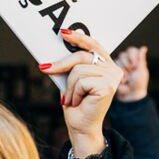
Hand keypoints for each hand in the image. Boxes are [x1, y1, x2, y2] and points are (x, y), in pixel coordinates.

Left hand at [45, 30, 122, 157]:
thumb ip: (72, 64)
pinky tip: (78, 102)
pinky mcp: (108, 87)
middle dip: (61, 64)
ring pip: (78, 70)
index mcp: (107, 65)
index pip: (94, 45)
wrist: (80, 126)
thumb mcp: (72, 79)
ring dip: (69, 86)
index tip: (63, 32)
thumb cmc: (76, 103)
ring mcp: (113, 78)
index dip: (79, 38)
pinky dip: (73, 93)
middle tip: (45, 69)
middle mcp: (114, 69)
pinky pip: (80, 81)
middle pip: (82, 56)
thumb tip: (60, 46)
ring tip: (72, 98)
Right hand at [114, 46, 148, 102]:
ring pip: (117, 61)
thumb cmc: (139, 84)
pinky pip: (113, 68)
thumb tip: (144, 48)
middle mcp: (127, 62)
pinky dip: (119, 74)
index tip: (135, 64)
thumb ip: (141, 58)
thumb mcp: (142, 70)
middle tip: (131, 71)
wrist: (131, 94)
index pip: (131, 50)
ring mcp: (119, 66)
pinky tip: (123, 80)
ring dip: (124, 70)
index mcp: (135, 60)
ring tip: (127, 78)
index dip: (132, 56)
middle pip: (123, 54)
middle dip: (127, 63)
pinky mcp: (113, 71)